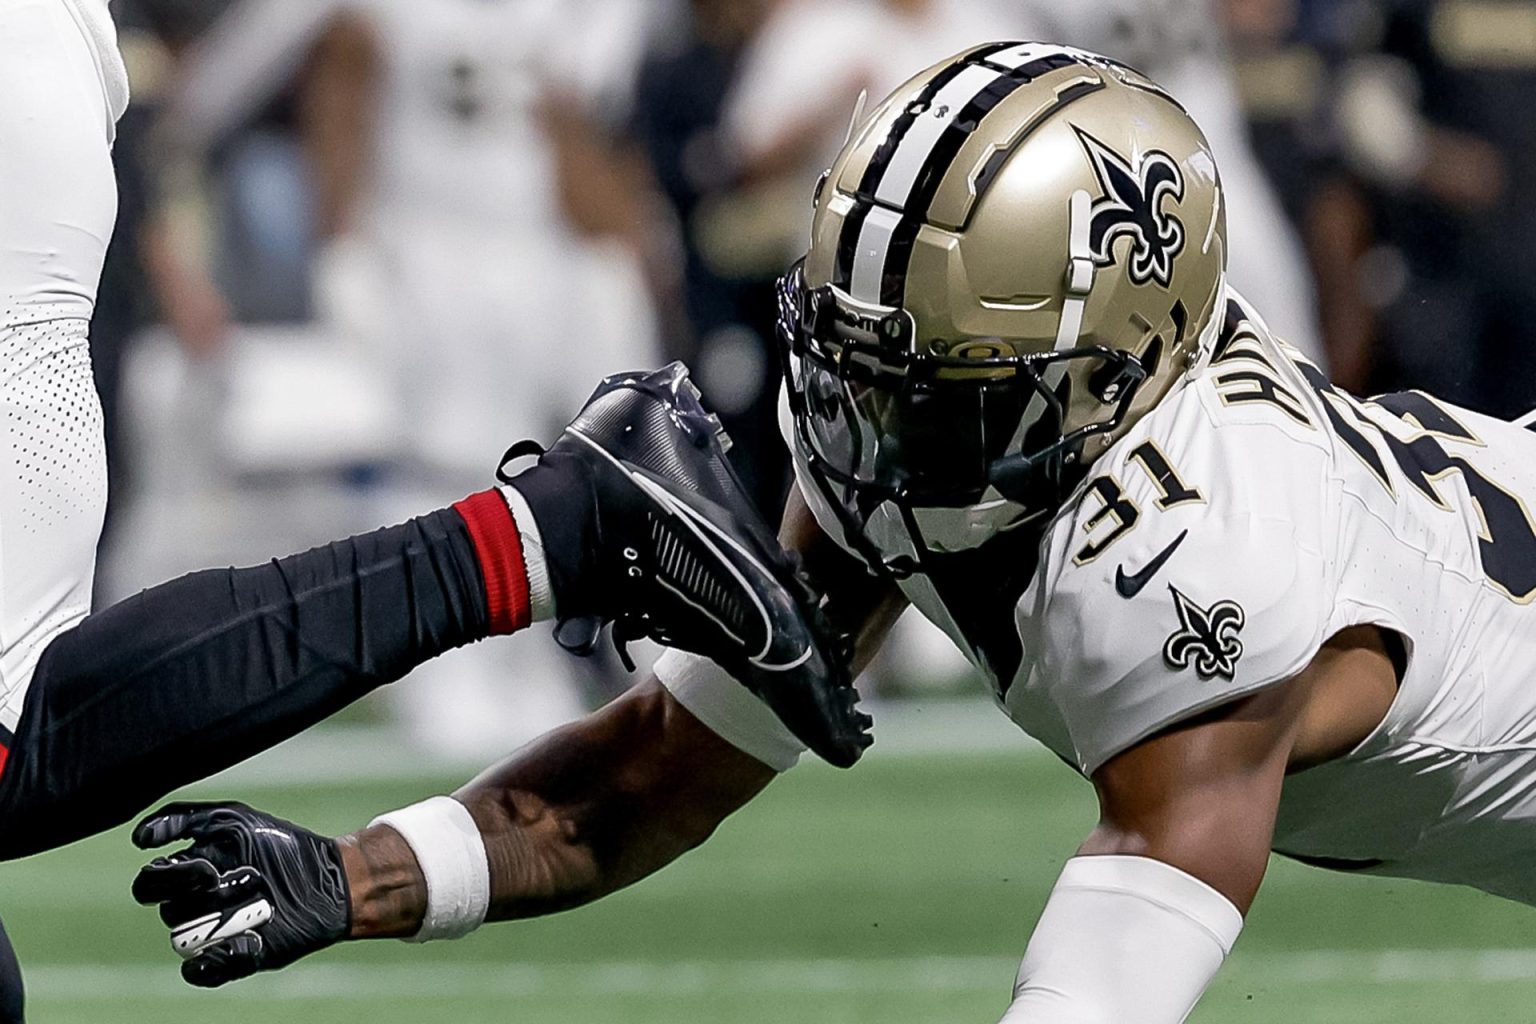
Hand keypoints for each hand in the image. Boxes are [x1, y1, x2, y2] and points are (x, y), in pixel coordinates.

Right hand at [132, 801, 350, 986]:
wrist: (328, 879)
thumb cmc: (281, 846)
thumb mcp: (233, 819)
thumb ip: (184, 819)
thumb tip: (138, 839)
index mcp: (188, 875)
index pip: (149, 885)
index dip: (170, 880)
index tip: (208, 870)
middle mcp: (195, 907)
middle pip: (170, 912)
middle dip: (210, 896)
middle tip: (249, 880)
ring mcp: (213, 934)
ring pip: (187, 939)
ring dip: (224, 919)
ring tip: (262, 902)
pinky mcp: (234, 958)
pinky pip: (202, 972)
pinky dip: (215, 961)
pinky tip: (246, 942)